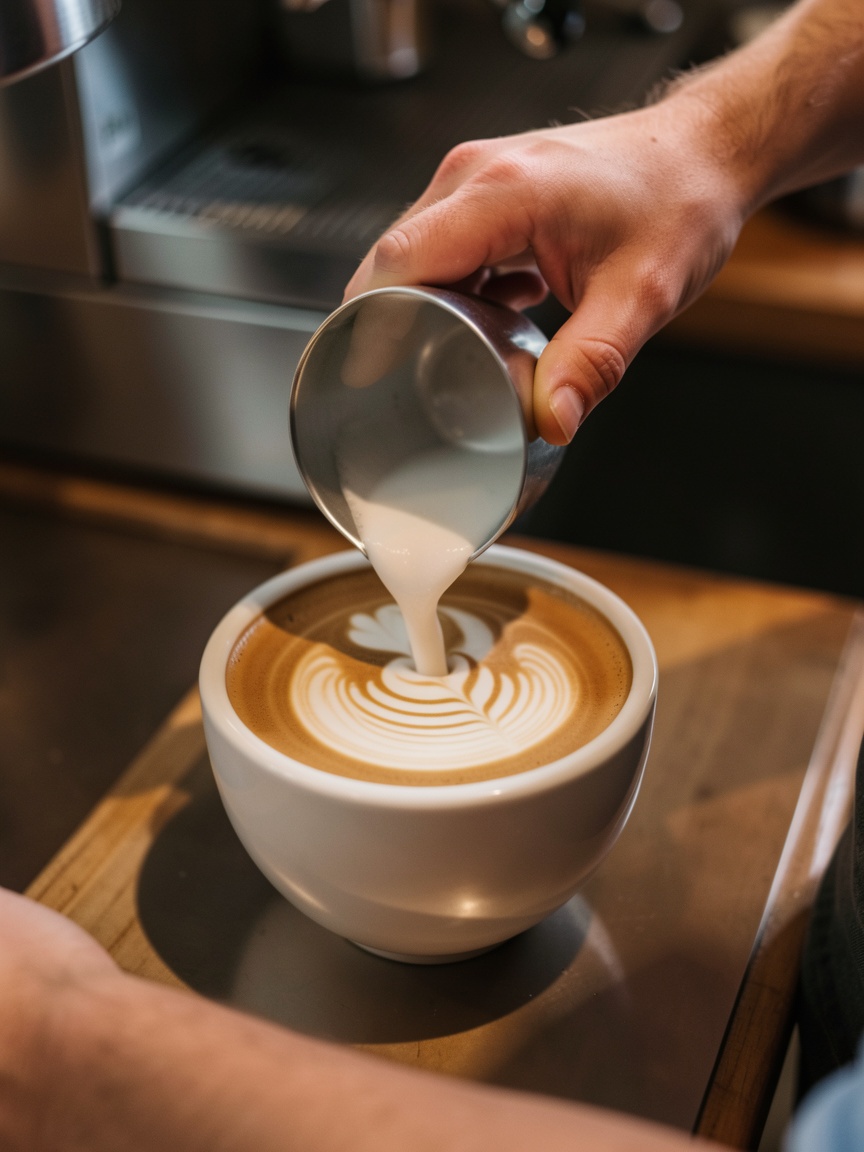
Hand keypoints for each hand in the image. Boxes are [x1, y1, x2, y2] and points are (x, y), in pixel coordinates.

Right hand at [345, 98, 748, 444]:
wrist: (707, 152)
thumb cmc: (681, 199)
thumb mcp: (641, 294)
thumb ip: (592, 362)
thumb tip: (552, 421)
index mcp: (504, 193)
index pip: (398, 258)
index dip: (365, 319)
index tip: (356, 370)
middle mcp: (477, 175)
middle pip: (394, 257)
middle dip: (387, 321)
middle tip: (398, 382)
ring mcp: (480, 178)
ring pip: (416, 253)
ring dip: (420, 306)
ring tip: (441, 358)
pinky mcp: (491, 191)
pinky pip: (445, 246)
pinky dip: (450, 290)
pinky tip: (484, 320)